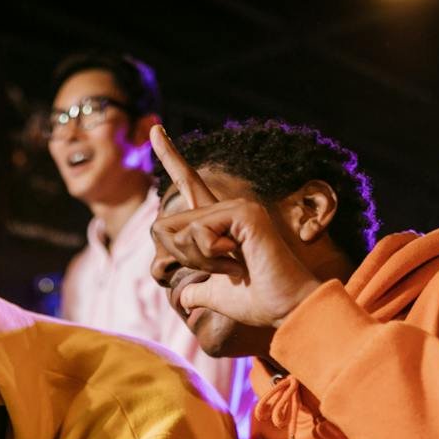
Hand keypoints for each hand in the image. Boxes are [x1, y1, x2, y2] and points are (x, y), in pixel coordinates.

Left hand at [149, 125, 320, 327]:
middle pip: (164, 227)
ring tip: (234, 267)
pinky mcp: (244, 212)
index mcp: (219, 222)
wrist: (285, 310)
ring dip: (198, 260)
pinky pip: (199, 232)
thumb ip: (196, 291)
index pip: (187, 184)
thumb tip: (185, 298)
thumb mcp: (214, 294)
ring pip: (179, 231)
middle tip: (221, 270)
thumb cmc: (256, 301)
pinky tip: (238, 259)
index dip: (169, 157)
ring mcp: (237, 207)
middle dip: (180, 259)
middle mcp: (227, 207)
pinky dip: (210, 254)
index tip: (154, 129)